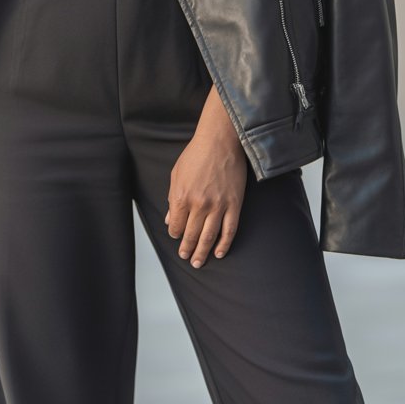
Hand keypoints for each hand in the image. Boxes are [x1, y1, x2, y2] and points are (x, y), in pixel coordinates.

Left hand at [164, 86, 246, 267]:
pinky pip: (229, 230)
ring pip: (209, 237)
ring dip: (202, 253)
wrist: (220, 141)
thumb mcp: (176, 175)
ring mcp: (218, 206)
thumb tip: (170, 219)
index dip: (175, 234)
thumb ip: (173, 199)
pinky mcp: (234, 204)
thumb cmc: (196, 154)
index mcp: (181, 197)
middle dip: (187, 249)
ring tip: (198, 262)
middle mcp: (199, 205)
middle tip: (186, 258)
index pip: (176, 226)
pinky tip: (219, 253)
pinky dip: (224, 244)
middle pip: (191, 235)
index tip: (177, 236)